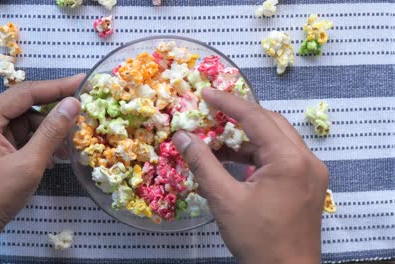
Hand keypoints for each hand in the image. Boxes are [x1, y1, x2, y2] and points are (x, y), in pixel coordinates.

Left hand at [0, 74, 83, 252]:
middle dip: (53, 116)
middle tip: (81, 116)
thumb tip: (73, 104)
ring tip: (67, 149)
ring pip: (24, 125)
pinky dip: (37, 145)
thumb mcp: (29, 163)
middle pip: (24, 108)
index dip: (56, 87)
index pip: (25, 93)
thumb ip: (51, 132)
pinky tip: (53, 158)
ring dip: (47, 135)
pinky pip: (19, 139)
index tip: (81, 81)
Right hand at [173, 88, 328, 263]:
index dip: (228, 103)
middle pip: (270, 123)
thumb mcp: (224, 199)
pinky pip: (281, 158)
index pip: (256, 118)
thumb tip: (181, 136)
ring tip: (217, 144)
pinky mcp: (308, 184)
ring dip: (247, 139)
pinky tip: (235, 165)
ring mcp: (311, 172)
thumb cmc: (257, 239)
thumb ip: (202, 163)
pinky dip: (257, 156)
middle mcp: (307, 159)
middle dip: (240, 117)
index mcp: (290, 159)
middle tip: (212, 113)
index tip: (206, 93)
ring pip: (276, 140)